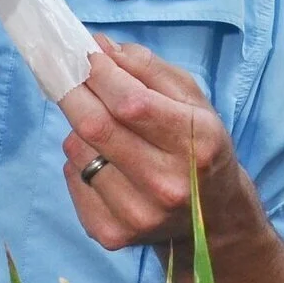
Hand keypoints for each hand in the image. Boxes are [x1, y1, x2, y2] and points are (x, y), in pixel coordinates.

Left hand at [58, 39, 253, 252]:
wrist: (214, 219)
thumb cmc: (201, 148)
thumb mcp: (193, 101)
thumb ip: (148, 69)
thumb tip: (100, 47)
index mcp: (196, 145)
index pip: (131, 103)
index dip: (101, 73)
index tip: (87, 53)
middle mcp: (168, 185)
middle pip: (96, 126)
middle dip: (75, 90)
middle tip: (69, 72)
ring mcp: (137, 214)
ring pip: (78, 149)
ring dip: (79, 126)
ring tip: (101, 125)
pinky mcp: (112, 234)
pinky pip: (72, 177)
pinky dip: (78, 158)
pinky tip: (103, 159)